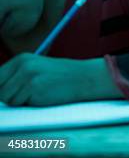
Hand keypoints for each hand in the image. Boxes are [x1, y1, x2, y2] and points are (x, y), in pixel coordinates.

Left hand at [0, 54, 121, 105]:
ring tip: (37, 94)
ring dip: (20, 101)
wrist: (84, 78)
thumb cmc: (61, 77)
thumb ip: (16, 77)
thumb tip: (0, 91)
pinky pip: (19, 104)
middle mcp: (23, 65)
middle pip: (0, 90)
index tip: (11, 92)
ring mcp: (28, 76)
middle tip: (28, 94)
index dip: (2, 89)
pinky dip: (29, 104)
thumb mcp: (36, 69)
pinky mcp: (34, 87)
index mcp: (21, 59)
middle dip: (9, 96)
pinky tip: (43, 96)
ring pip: (7, 99)